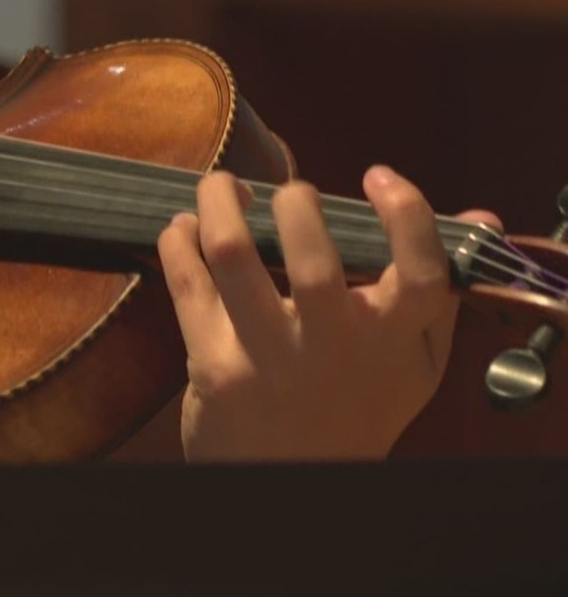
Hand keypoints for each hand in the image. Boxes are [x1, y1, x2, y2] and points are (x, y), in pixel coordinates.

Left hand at [157, 166, 500, 460]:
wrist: (293, 482)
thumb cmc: (357, 409)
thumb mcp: (417, 364)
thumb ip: (442, 294)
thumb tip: (480, 217)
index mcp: (394, 341)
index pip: (421, 273)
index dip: (407, 215)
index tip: (379, 175)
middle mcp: (331, 347)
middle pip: (313, 261)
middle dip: (294, 203)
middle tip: (288, 192)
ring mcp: (267, 356)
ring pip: (233, 256)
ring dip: (219, 203)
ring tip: (220, 185)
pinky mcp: (213, 364)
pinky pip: (187, 285)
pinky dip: (179, 242)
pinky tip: (184, 227)